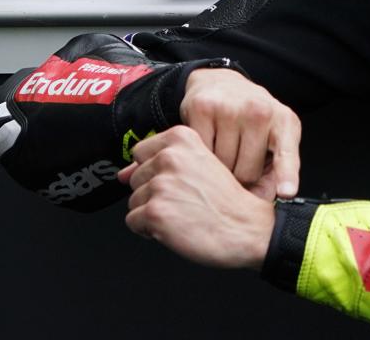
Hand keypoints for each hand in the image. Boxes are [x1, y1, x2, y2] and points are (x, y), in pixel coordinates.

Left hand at [120, 126, 276, 269]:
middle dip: (153, 194)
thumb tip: (121, 174)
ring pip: (133, 201)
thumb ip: (160, 163)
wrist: (249, 228)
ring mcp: (161, 184)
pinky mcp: (155, 212)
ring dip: (153, 213)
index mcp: (181, 138)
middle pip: (135, 178)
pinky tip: (176, 228)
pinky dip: (150, 231)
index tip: (180, 183)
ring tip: (183, 215)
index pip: (140, 152)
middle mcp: (168, 157)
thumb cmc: (228, 201)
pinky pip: (133, 222)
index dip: (156, 173)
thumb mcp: (201, 165)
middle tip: (185, 202)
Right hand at [178, 67, 300, 198]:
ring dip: (220, 165)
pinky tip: (209, 137)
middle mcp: (259, 111)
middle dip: (241, 175)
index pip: (286, 153)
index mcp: (284, 121)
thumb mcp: (275, 136)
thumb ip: (275, 169)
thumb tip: (260, 199)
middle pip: (247, 173)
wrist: (221, 82)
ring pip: (221, 166)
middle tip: (240, 154)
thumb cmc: (252, 117)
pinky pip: (200, 152)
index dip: (287, 175)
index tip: (286, 192)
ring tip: (225, 143)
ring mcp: (230, 108)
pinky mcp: (203, 108)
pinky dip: (202, 152)